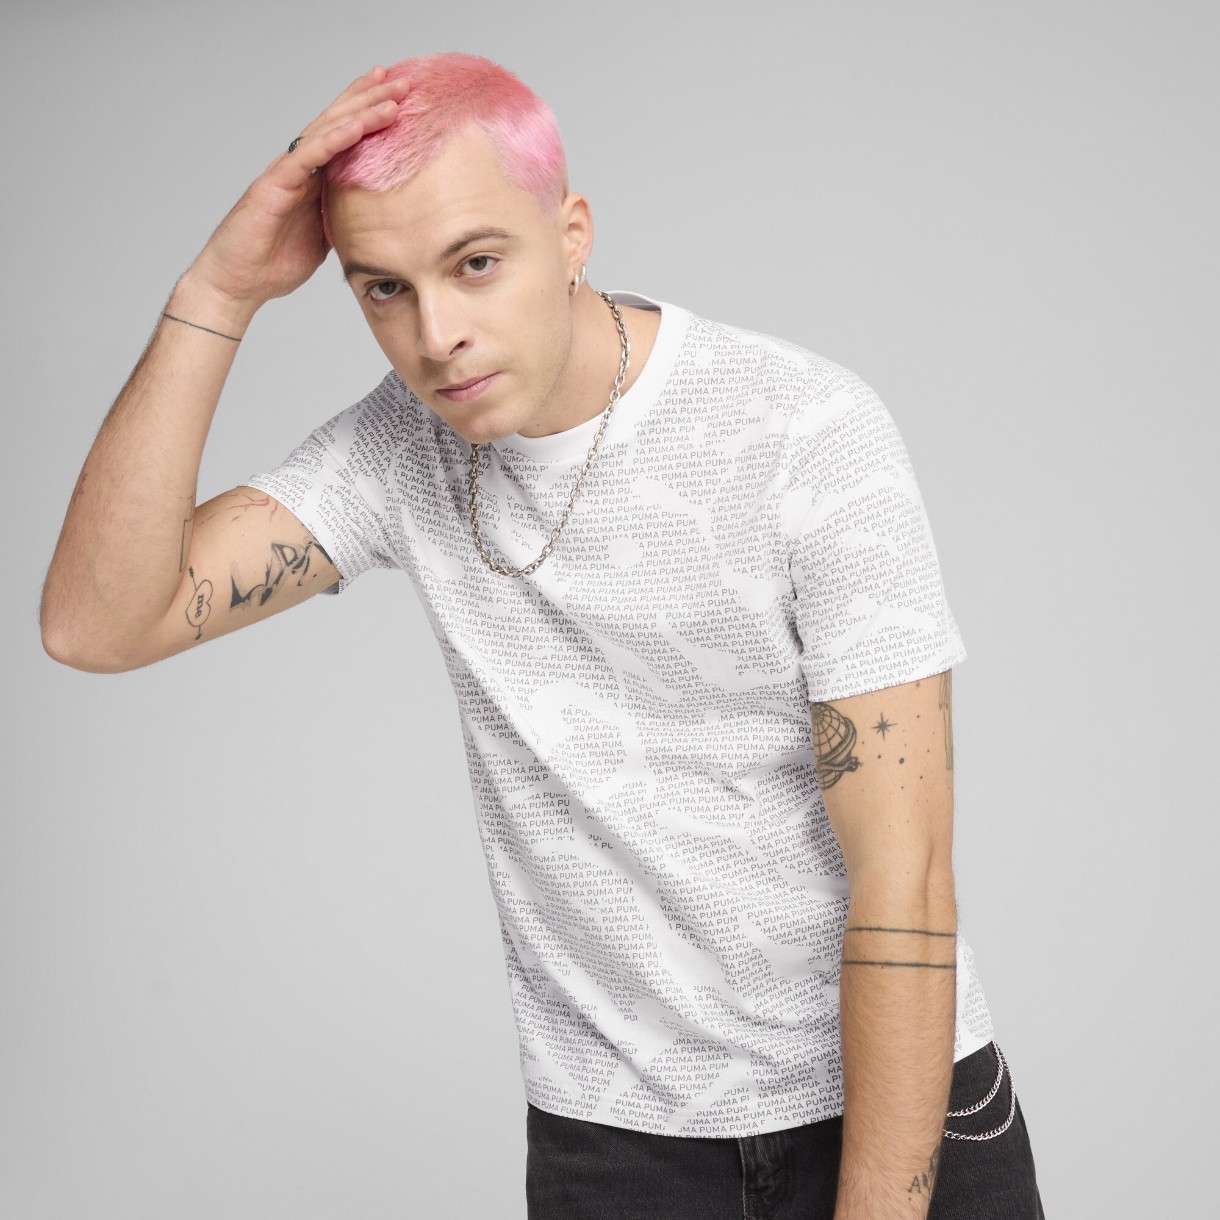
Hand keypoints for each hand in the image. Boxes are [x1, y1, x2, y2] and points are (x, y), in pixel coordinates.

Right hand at [185, 66, 409, 321]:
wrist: (237, 284)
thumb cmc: (274, 263)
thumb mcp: (324, 239)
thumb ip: (342, 218)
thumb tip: (374, 216)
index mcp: (313, 179)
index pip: (345, 136)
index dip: (368, 112)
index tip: (398, 95)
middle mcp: (300, 168)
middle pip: (338, 123)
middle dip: (370, 99)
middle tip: (404, 81)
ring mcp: (286, 173)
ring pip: (326, 132)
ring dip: (360, 112)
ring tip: (389, 97)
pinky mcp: (274, 184)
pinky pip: (308, 156)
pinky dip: (333, 139)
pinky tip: (356, 126)